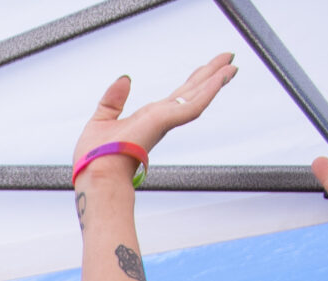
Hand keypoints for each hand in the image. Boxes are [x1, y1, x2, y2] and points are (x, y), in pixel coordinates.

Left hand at [74, 53, 236, 164]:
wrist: (96, 174)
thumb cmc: (95, 159)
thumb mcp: (101, 120)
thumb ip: (113, 99)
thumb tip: (124, 78)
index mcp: (148, 120)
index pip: (176, 97)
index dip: (192, 82)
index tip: (203, 70)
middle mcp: (160, 119)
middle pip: (192, 92)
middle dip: (211, 74)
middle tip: (228, 59)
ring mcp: (165, 121)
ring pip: (197, 95)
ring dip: (216, 78)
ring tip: (232, 64)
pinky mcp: (165, 121)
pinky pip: (194, 103)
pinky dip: (210, 89)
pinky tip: (222, 76)